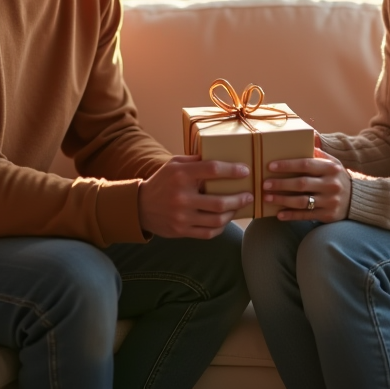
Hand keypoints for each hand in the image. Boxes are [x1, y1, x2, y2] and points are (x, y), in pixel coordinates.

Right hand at [138, 154, 252, 238]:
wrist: (140, 206)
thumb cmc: (162, 181)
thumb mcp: (174, 164)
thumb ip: (195, 160)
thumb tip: (220, 156)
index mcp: (181, 175)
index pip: (212, 170)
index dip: (232, 170)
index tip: (245, 171)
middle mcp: (182, 196)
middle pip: (219, 201)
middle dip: (239, 199)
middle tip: (249, 195)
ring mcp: (182, 216)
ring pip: (217, 219)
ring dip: (232, 213)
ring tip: (239, 207)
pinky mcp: (181, 230)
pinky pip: (208, 233)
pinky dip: (221, 227)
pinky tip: (225, 220)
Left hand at [262, 138, 351, 222]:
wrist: (356, 199)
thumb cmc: (337, 177)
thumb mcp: (332, 162)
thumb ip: (318, 153)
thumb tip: (306, 137)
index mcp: (330, 168)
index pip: (306, 164)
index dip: (287, 165)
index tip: (271, 166)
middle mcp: (331, 184)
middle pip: (301, 184)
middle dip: (281, 184)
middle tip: (265, 184)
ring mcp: (330, 201)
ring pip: (302, 201)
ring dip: (283, 200)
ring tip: (267, 198)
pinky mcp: (328, 215)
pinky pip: (307, 215)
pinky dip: (292, 215)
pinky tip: (279, 214)